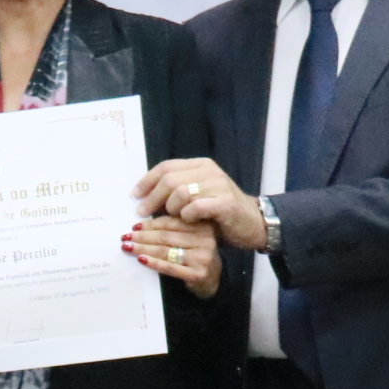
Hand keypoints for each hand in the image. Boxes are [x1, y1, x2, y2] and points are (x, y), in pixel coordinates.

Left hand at [124, 214, 223, 295]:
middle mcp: (205, 239)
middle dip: (143, 236)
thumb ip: (173, 228)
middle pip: (166, 236)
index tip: (134, 226)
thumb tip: (140, 224)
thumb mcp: (190, 237)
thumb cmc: (196, 255)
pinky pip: (170, 267)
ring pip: (165, 250)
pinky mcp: (198, 273)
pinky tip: (141, 259)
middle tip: (125, 236)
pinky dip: (153, 263)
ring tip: (128, 247)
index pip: (170, 222)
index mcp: (202, 225)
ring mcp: (202, 257)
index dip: (150, 224)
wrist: (214, 279)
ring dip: (143, 248)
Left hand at [133, 157, 265, 250]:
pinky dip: (186, 215)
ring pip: (180, 191)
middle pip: (169, 179)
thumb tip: (144, 195)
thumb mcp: (198, 195)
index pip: (166, 167)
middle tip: (143, 212)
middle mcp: (209, 171)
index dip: (147, 181)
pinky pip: (196, 207)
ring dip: (170, 208)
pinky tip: (187, 221)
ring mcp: (219, 186)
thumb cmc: (220, 213)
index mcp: (201, 165)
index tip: (135, 195)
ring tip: (171, 218)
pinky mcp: (225, 204)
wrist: (253, 223)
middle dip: (152, 197)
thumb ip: (177, 190)